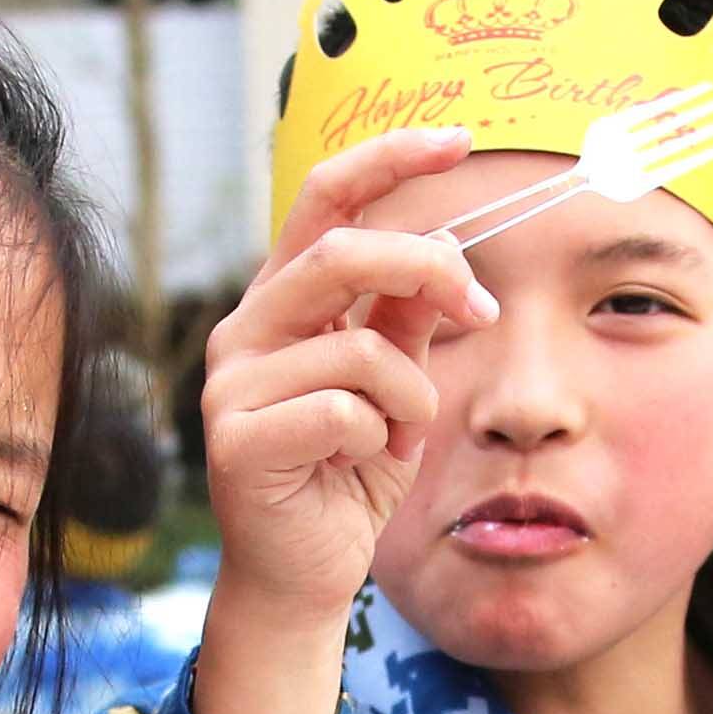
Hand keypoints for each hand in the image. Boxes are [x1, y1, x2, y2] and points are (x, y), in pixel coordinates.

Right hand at [188, 127, 488, 713]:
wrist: (304, 574)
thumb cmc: (348, 473)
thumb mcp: (398, 383)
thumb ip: (411, 317)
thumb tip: (449, 247)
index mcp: (282, 299)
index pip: (325, 198)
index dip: (388, 158)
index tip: (457, 138)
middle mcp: (247, 328)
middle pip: (343, 253)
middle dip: (427, 270)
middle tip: (478, 308)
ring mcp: (234, 384)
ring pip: (358, 346)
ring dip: (411, 392)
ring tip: (400, 431)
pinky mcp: (238, 440)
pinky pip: (344, 410)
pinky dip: (380, 437)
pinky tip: (357, 466)